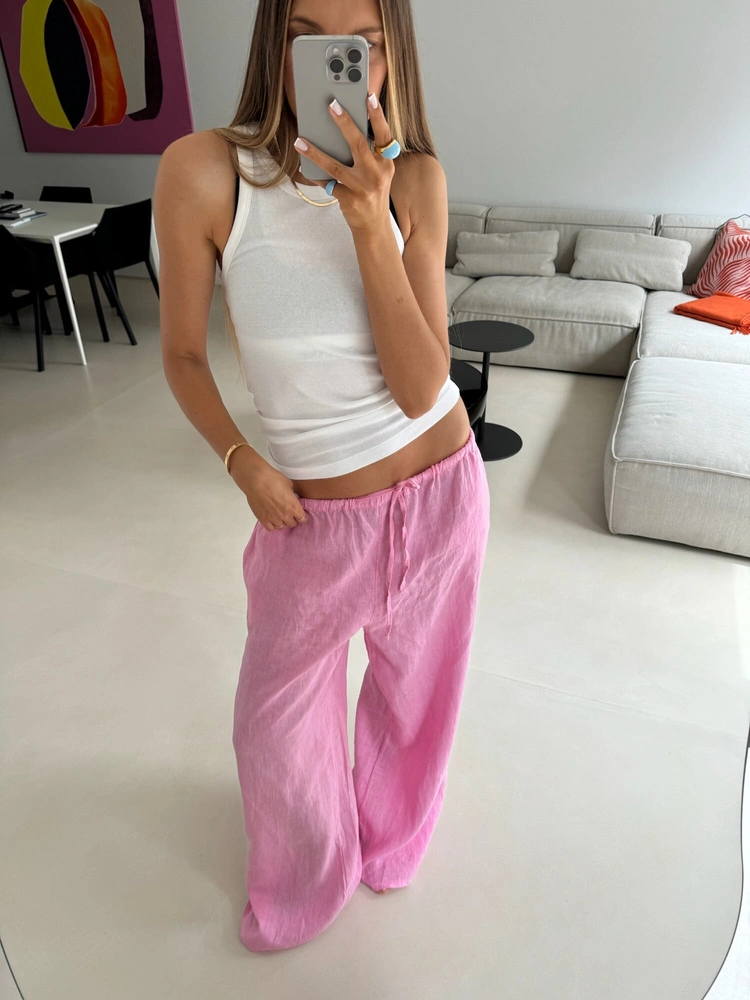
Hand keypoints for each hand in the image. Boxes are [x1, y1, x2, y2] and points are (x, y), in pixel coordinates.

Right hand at [229, 449, 307, 530]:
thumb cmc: (272, 479)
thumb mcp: (289, 484)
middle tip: (288, 512)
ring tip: (279, 515)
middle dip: (292, 518)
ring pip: (281, 527)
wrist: (256, 480)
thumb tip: (292, 497)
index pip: (303, 519)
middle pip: (292, 524)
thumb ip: (292, 494)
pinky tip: (271, 518)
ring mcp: (273, 519)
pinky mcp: (263, 519)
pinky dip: (272, 524)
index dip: (302, 516)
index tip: (300, 514)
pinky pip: (270, 528)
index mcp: (294, 507)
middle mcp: (285, 515)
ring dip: (282, 522)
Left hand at [293, 93, 395, 233]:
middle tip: (331, 105)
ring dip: (315, 153)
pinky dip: (315, 176)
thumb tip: (345, 128)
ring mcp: (363, 189)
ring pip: (336, 166)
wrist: (373, 226)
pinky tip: (304, 167)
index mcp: (386, 163)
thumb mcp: (377, 172)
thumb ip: (368, 153)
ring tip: (300, 141)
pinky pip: (328, 184)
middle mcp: (377, 174)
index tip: (368, 98)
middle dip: (344, 123)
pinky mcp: (350, 200)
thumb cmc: (372, 192)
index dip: (377, 116)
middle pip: (358, 145)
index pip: (384, 135)